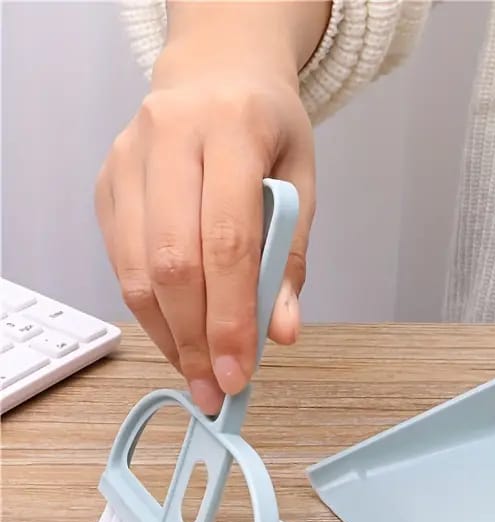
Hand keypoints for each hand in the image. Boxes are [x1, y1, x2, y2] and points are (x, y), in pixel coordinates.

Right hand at [95, 38, 315, 414]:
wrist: (216, 74)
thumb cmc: (266, 128)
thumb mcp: (301, 181)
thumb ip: (290, 258)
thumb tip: (280, 331)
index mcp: (232, 130)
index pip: (228, 241)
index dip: (231, 317)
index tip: (240, 371)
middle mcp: (169, 138)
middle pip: (173, 262)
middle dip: (196, 339)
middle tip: (217, 389)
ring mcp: (128, 160)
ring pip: (137, 269)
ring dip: (169, 335)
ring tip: (198, 375)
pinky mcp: (107, 184)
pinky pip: (121, 263)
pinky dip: (150, 311)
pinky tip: (178, 337)